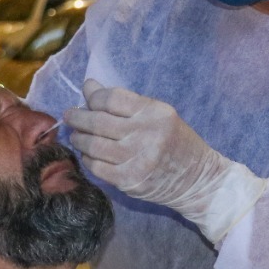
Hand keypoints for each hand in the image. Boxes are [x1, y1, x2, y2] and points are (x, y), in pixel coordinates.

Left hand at [65, 80, 267, 243]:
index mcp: (155, 113)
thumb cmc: (177, 142)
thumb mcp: (159, 115)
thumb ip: (126, 103)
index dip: (94, 95)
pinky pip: (96, 167)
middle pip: (98, 121)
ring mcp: (137, 159)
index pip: (112, 98)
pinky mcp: (129, 181)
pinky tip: (89, 154)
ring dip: (79, 138)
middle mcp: (146, 134)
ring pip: (93, 145)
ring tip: (77, 134)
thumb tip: (89, 88)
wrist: (198, 180)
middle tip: (70, 115)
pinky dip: (88, 158)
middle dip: (78, 116)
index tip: (86, 95)